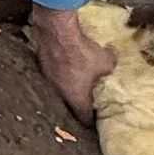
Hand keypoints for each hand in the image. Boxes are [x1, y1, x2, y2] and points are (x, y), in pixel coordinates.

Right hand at [28, 6, 114, 121]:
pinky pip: (53, 75)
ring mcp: (48, 81)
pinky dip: (60, 73)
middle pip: (70, 105)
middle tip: (87, 99)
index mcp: (77, 100)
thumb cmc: (84, 54)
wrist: (57, 34)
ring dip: (67, 87)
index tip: (96, 119)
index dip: (92, 120)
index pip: (84, 119)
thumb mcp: (107, 62)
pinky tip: (65, 64)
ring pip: (59, 90)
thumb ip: (110, 69)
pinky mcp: (42, 66)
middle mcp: (59, 95)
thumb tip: (111, 67)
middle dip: (79, 104)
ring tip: (75, 80)